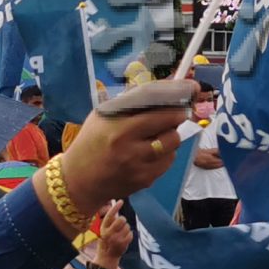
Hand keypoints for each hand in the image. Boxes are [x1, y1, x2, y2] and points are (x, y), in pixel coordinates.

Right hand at [59, 94, 187, 206]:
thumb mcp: (102, 116)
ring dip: (170, 136)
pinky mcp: (146, 181)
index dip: (176, 99)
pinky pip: (168, 161)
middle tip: (175, 113)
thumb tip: (162, 87)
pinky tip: (150, 152)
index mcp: (120, 129)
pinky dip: (165, 154)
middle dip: (177, 116)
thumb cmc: (91, 142)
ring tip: (156, 135)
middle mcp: (131, 148)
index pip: (158, 110)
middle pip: (171, 127)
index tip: (190, 90)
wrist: (79, 181)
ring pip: (173, 144)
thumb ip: (130, 102)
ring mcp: (140, 167)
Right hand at [89, 203, 132, 268]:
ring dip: (126, 229)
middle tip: (121, 224)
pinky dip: (129, 235)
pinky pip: (131, 233)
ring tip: (121, 234)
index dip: (115, 207)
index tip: (121, 201)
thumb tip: (115, 206)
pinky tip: (124, 239)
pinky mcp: (123, 244)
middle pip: (121, 219)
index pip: (109, 215)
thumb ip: (109, 221)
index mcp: (103, 228)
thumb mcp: (104, 230)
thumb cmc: (106, 241)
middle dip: (123, 220)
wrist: (106, 257)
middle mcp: (109, 233)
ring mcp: (116, 239)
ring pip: (127, 226)